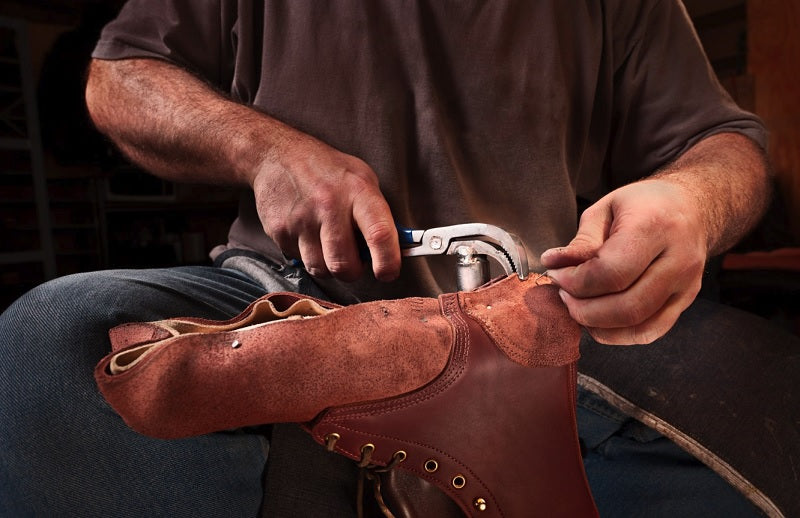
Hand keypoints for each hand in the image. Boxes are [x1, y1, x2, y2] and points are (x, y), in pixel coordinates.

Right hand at [250, 131, 399, 281]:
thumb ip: (378, 215)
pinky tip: (307, 233)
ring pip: (321, 270)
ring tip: (328, 243)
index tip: (387, 272)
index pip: (379, 235)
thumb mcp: (362, 180)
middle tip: (353, 259)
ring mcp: (301, 220)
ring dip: (328, 265)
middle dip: (353, 270)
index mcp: (358, 192)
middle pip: (345, 265)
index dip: (387, 262)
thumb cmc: (327, 170)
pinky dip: (306, 254)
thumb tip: (395, 249)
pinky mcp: (279, 231)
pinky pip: (299, 260)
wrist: (277, 156)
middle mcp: (329, 206)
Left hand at [540, 180, 707, 344]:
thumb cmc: (643, 205)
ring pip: (639, 325)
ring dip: (598, 325)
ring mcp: (686, 285)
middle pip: (626, 305)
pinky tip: (598, 320)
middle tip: (563, 296)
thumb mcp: (606, 209)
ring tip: (577, 307)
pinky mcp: (686, 301)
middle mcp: (678, 259)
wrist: (691, 207)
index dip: (576, 282)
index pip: (611, 272)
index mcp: (654, 227)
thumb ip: (581, 241)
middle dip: (583, 309)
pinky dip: (618, 334)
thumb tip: (552, 264)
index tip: (556, 275)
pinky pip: (650, 332)